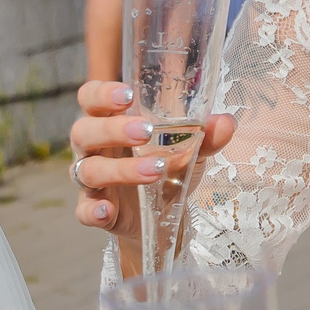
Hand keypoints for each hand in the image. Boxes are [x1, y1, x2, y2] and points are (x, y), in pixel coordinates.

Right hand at [69, 79, 236, 242]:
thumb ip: (206, 136)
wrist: (164, 215)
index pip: (90, 98)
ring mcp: (91, 180)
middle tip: (146, 130)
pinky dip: (92, 210)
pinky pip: (83, 210)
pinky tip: (106, 210)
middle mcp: (95, 148)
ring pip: (87, 170)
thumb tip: (225, 122)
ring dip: (119, 169)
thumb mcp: (190, 151)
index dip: (101, 94)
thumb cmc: (167, 169)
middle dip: (112, 129)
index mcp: (111, 122)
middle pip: (83, 131)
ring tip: (155, 170)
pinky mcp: (95, 210)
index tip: (127, 94)